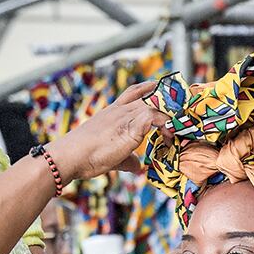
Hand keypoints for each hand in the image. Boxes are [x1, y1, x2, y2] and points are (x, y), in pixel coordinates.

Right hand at [47, 80, 170, 180]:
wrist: (68, 156)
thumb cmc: (83, 156)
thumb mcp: (110, 156)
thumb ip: (126, 159)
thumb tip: (137, 166)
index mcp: (112, 112)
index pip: (134, 93)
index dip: (150, 89)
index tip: (162, 88)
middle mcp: (119, 111)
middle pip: (150, 95)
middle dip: (169, 97)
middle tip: (185, 99)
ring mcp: (124, 117)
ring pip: (154, 105)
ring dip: (170, 112)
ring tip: (182, 119)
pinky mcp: (129, 128)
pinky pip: (153, 118)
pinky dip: (165, 124)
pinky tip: (171, 134)